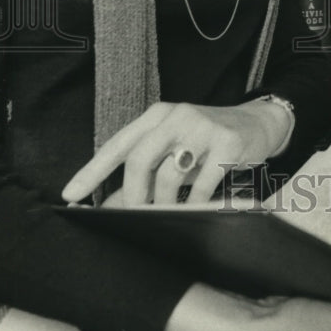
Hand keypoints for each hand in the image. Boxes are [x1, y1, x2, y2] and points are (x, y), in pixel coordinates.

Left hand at [61, 99, 291, 205]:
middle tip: (134, 216)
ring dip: (164, 204)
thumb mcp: (175, 147)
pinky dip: (195, 205)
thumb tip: (114, 205)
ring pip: (169, 175)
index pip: (118, 143)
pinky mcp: (228, 143)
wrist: (259, 122)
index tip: (70, 195)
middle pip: (139, 159)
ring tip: (168, 213)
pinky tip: (197, 209)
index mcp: (159, 115)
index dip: (92, 171)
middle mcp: (178, 116)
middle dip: (133, 195)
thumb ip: (148, 169)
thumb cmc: (208, 140)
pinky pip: (202, 185)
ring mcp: (204, 127)